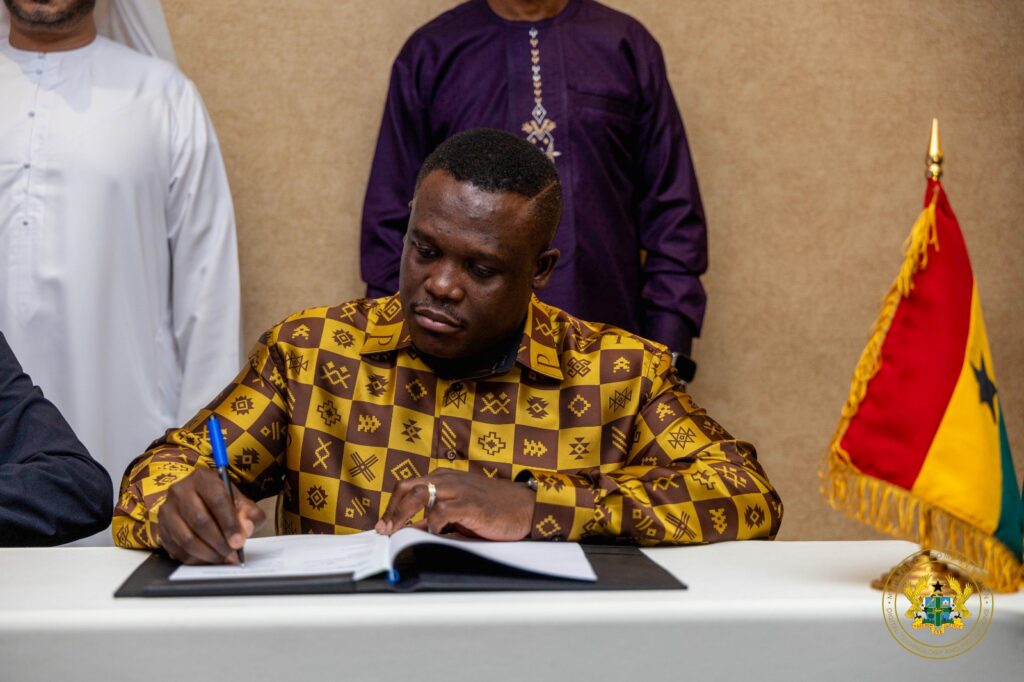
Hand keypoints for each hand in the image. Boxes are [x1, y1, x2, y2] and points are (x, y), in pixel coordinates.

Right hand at [156, 468, 265, 563]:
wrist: (196, 500)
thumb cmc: (221, 501)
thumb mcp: (240, 501)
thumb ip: (249, 514)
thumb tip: (246, 530)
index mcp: (203, 478)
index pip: (217, 500)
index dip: (229, 524)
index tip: (238, 542)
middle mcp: (180, 490)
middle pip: (200, 521)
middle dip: (218, 542)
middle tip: (232, 555)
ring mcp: (167, 509)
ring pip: (186, 538)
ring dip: (207, 553)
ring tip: (222, 558)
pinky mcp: (161, 528)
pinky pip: (176, 549)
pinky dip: (194, 558)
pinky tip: (208, 559)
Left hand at [376, 469, 534, 540]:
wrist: (525, 507)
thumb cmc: (493, 509)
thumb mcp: (459, 510)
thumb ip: (437, 516)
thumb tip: (413, 529)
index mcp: (444, 478)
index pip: (407, 486)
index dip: (391, 505)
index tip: (384, 525)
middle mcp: (448, 479)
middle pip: (407, 487)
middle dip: (392, 510)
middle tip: (385, 530)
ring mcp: (458, 490)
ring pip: (420, 494)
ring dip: (404, 515)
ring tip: (399, 532)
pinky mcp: (470, 504)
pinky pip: (442, 510)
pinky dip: (432, 523)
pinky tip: (433, 532)